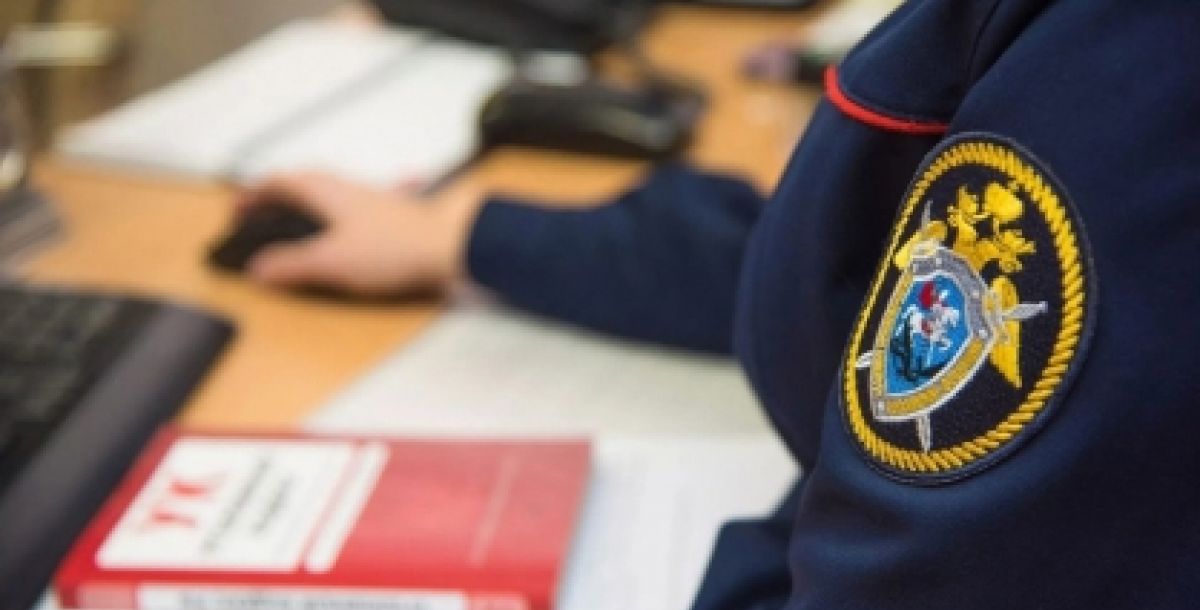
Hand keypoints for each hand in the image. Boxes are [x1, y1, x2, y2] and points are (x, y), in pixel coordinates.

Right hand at [237, 172, 483, 296]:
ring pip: (332, 193)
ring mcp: (374, 200)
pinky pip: (358, 208)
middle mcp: (350, 189)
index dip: (255, 194)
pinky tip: (352, 221)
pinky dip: (342, 213)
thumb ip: (292, 265)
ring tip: (298, 222)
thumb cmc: (395, 248)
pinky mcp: (394, 217)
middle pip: (306, 183)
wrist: (450, 245)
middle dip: (280, 196)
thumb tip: (260, 268)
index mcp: (327, 192)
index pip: (281, 182)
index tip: (239, 208)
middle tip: (263, 214)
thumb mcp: (330, 262)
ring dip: (310, 203)